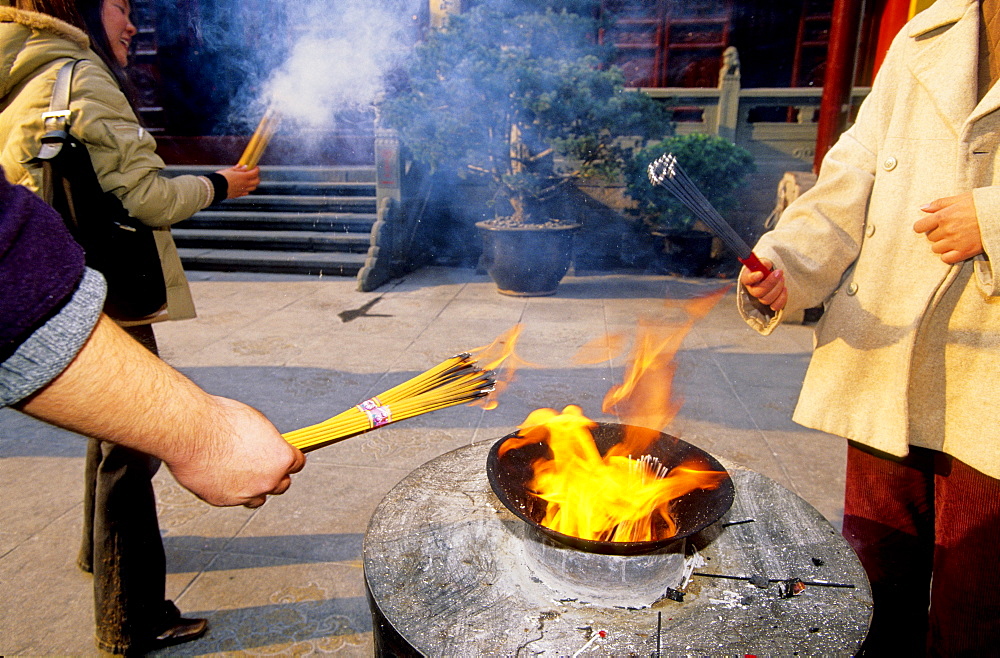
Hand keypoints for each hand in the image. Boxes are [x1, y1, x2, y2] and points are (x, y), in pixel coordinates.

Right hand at [165, 396, 305, 507]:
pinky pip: (233, 500)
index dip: (289, 459)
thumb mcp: (257, 421)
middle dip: (274, 476)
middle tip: (262, 466)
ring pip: (258, 498)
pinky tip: (222, 477)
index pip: (297, 464)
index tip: (284, 458)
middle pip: (281, 484)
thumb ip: (268, 440)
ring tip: (241, 474)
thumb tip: (269, 444)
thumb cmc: (220, 422)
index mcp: (281, 458)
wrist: (190, 433)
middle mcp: (268, 480)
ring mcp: (247, 493)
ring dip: (254, 488)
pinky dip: (230, 491)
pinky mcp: (224, 501)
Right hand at [216, 165, 260, 198]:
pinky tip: (243, 186)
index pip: (255, 173)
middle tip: (253, 174)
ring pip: (253, 188)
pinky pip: (246, 192)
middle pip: (257, 181)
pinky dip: (247, 189)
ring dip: (253, 183)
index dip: (256, 169)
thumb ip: (238, 169)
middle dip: (256, 177)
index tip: (255, 167)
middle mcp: (244, 184)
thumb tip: (245, 166)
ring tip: (248, 180)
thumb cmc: (221, 177)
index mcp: (243, 177)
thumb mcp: (230, 170)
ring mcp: (242, 190)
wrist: (215, 187)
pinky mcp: (238, 195)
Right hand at [740, 257, 786, 310]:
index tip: (760, 274)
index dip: (752, 278)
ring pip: (767, 299)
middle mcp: (752, 290)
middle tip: (779, 273)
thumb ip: (764, 263)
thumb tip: (766, 266)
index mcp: (747, 278)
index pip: (746, 279)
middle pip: (758, 292)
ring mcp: (761, 298)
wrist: (772, 275)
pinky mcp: (770, 303)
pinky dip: (782, 298)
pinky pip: (775, 306)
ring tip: (782, 278)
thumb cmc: (766, 268)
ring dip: (777, 288)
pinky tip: (784, 289)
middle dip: (771, 283)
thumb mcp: (764, 263)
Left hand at [914, 193, 983, 263]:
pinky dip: (948, 255)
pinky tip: (956, 248)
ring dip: (942, 245)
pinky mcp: (964, 252)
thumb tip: (922, 208)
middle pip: (930, 238)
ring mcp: (955, 242)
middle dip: (937, 234)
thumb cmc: (981, 205)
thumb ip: (940, 203)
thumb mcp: (961, 198)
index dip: (922, 227)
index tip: (927, 226)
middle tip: (950, 229)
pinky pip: (946, 259)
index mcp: (943, 216)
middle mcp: (947, 230)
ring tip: (954, 238)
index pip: (919, 227)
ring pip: (936, 249)